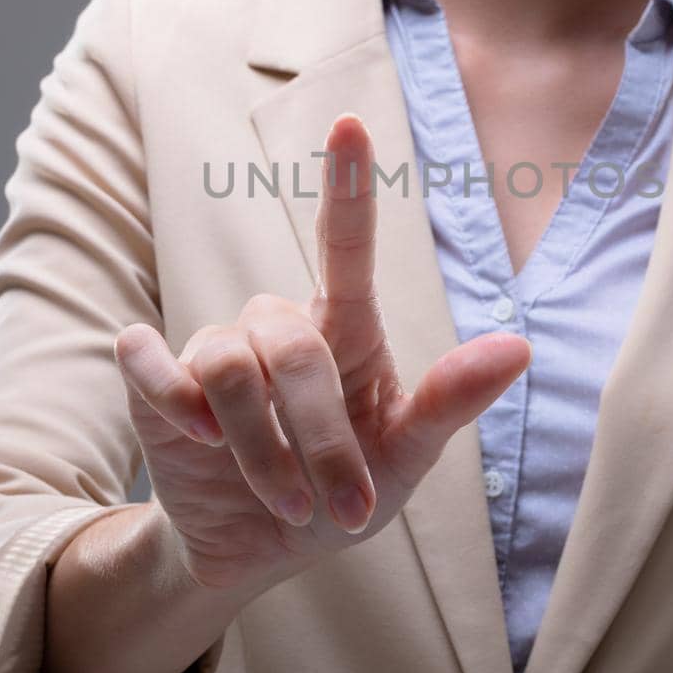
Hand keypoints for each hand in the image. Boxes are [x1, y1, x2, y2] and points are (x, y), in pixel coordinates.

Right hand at [113, 112, 531, 589]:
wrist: (254, 549)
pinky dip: (175, 406)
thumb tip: (521, 347)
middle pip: (294, 349)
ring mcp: (212, 346)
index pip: (344, 246)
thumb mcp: (406, 458)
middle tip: (340, 507)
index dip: (346, 187)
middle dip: (320, 438)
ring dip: (264, 455)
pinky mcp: (154, 379)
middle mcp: (277, 324)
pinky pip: (150, 365)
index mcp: (344, 331)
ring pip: (230, 373)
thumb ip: (450, 402)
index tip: (349, 123)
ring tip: (287, 503)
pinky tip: (193, 437)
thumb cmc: (341, 493)